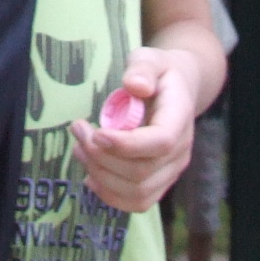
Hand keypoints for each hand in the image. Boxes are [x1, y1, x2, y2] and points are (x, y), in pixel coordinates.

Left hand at [68, 47, 201, 212]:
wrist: (175, 92)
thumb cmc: (158, 74)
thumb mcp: (151, 58)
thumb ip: (143, 68)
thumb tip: (134, 85)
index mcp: (180, 118)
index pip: (160, 142)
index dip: (126, 144)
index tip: (96, 133)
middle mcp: (180, 151)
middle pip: (142, 171)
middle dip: (101, 156)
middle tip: (78, 130)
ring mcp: (171, 171)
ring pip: (136, 191)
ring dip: (100, 174)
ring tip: (79, 147)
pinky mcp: (158, 183)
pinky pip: (136, 202)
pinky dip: (109, 194)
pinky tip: (90, 175)